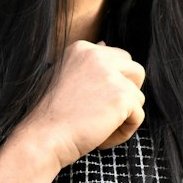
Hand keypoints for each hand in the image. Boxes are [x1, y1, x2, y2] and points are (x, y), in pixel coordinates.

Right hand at [20, 39, 145, 170]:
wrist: (43, 137)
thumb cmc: (48, 116)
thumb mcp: (61, 77)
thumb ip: (85, 63)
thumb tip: (104, 44)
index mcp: (82, 49)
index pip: (117, 59)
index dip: (111, 86)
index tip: (92, 103)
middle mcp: (98, 55)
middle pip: (135, 71)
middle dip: (126, 94)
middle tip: (104, 114)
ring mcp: (112, 74)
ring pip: (138, 96)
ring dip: (124, 116)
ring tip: (100, 129)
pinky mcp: (123, 96)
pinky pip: (138, 116)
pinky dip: (124, 132)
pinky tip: (103, 138)